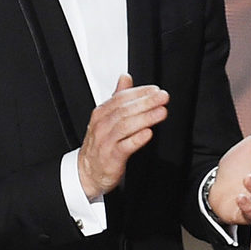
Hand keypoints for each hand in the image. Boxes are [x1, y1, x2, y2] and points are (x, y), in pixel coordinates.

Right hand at [77, 73, 168, 197]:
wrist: (88, 172)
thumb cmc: (101, 144)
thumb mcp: (106, 118)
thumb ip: (117, 97)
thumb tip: (125, 77)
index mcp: (101, 113)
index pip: (121, 98)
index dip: (140, 93)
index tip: (156, 90)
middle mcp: (102, 125)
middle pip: (125, 110)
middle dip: (146, 102)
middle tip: (163, 97)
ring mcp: (106, 141)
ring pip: (126, 126)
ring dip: (146, 118)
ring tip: (161, 112)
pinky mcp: (111, 157)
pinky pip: (125, 147)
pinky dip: (137, 139)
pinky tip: (148, 133)